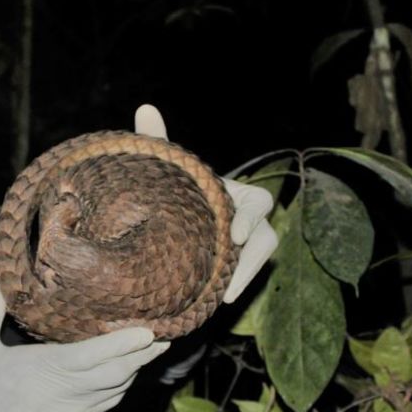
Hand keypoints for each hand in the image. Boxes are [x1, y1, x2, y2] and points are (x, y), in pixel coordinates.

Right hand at [0, 268, 169, 411]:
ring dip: (134, 372)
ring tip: (151, 351)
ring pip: (115, 392)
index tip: (149, 331)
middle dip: (143, 357)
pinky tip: (124, 376)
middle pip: (117, 375)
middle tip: (165, 336)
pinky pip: (103, 406)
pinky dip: (119, 389)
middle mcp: (63, 394)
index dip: (125, 344)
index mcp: (43, 371)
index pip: (94, 356)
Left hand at [134, 104, 277, 303]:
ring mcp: (245, 248)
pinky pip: (241, 279)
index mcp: (239, 194)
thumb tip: (145, 108)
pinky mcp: (236, 268)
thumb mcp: (165, 169)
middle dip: (250, 262)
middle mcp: (249, 220)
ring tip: (221, 299)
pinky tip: (211, 304)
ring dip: (242, 281)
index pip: (259, 204)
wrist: (171, 219)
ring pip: (257, 263)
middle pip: (266, 239)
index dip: (250, 219)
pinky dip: (230, 289)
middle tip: (229, 285)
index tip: (236, 235)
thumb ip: (157, 141)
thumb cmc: (172, 188)